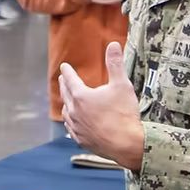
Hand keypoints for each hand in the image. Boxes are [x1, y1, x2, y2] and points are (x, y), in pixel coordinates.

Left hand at [59, 42, 143, 171]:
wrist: (127, 144)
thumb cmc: (124, 114)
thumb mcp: (122, 85)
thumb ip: (115, 64)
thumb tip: (113, 45)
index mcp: (82, 96)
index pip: (70, 79)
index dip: (67, 71)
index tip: (64, 67)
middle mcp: (75, 111)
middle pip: (66, 95)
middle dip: (64, 85)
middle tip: (63, 80)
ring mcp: (76, 127)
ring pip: (66, 112)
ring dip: (66, 104)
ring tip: (67, 101)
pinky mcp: (81, 140)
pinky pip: (71, 128)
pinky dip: (70, 121)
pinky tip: (73, 122)